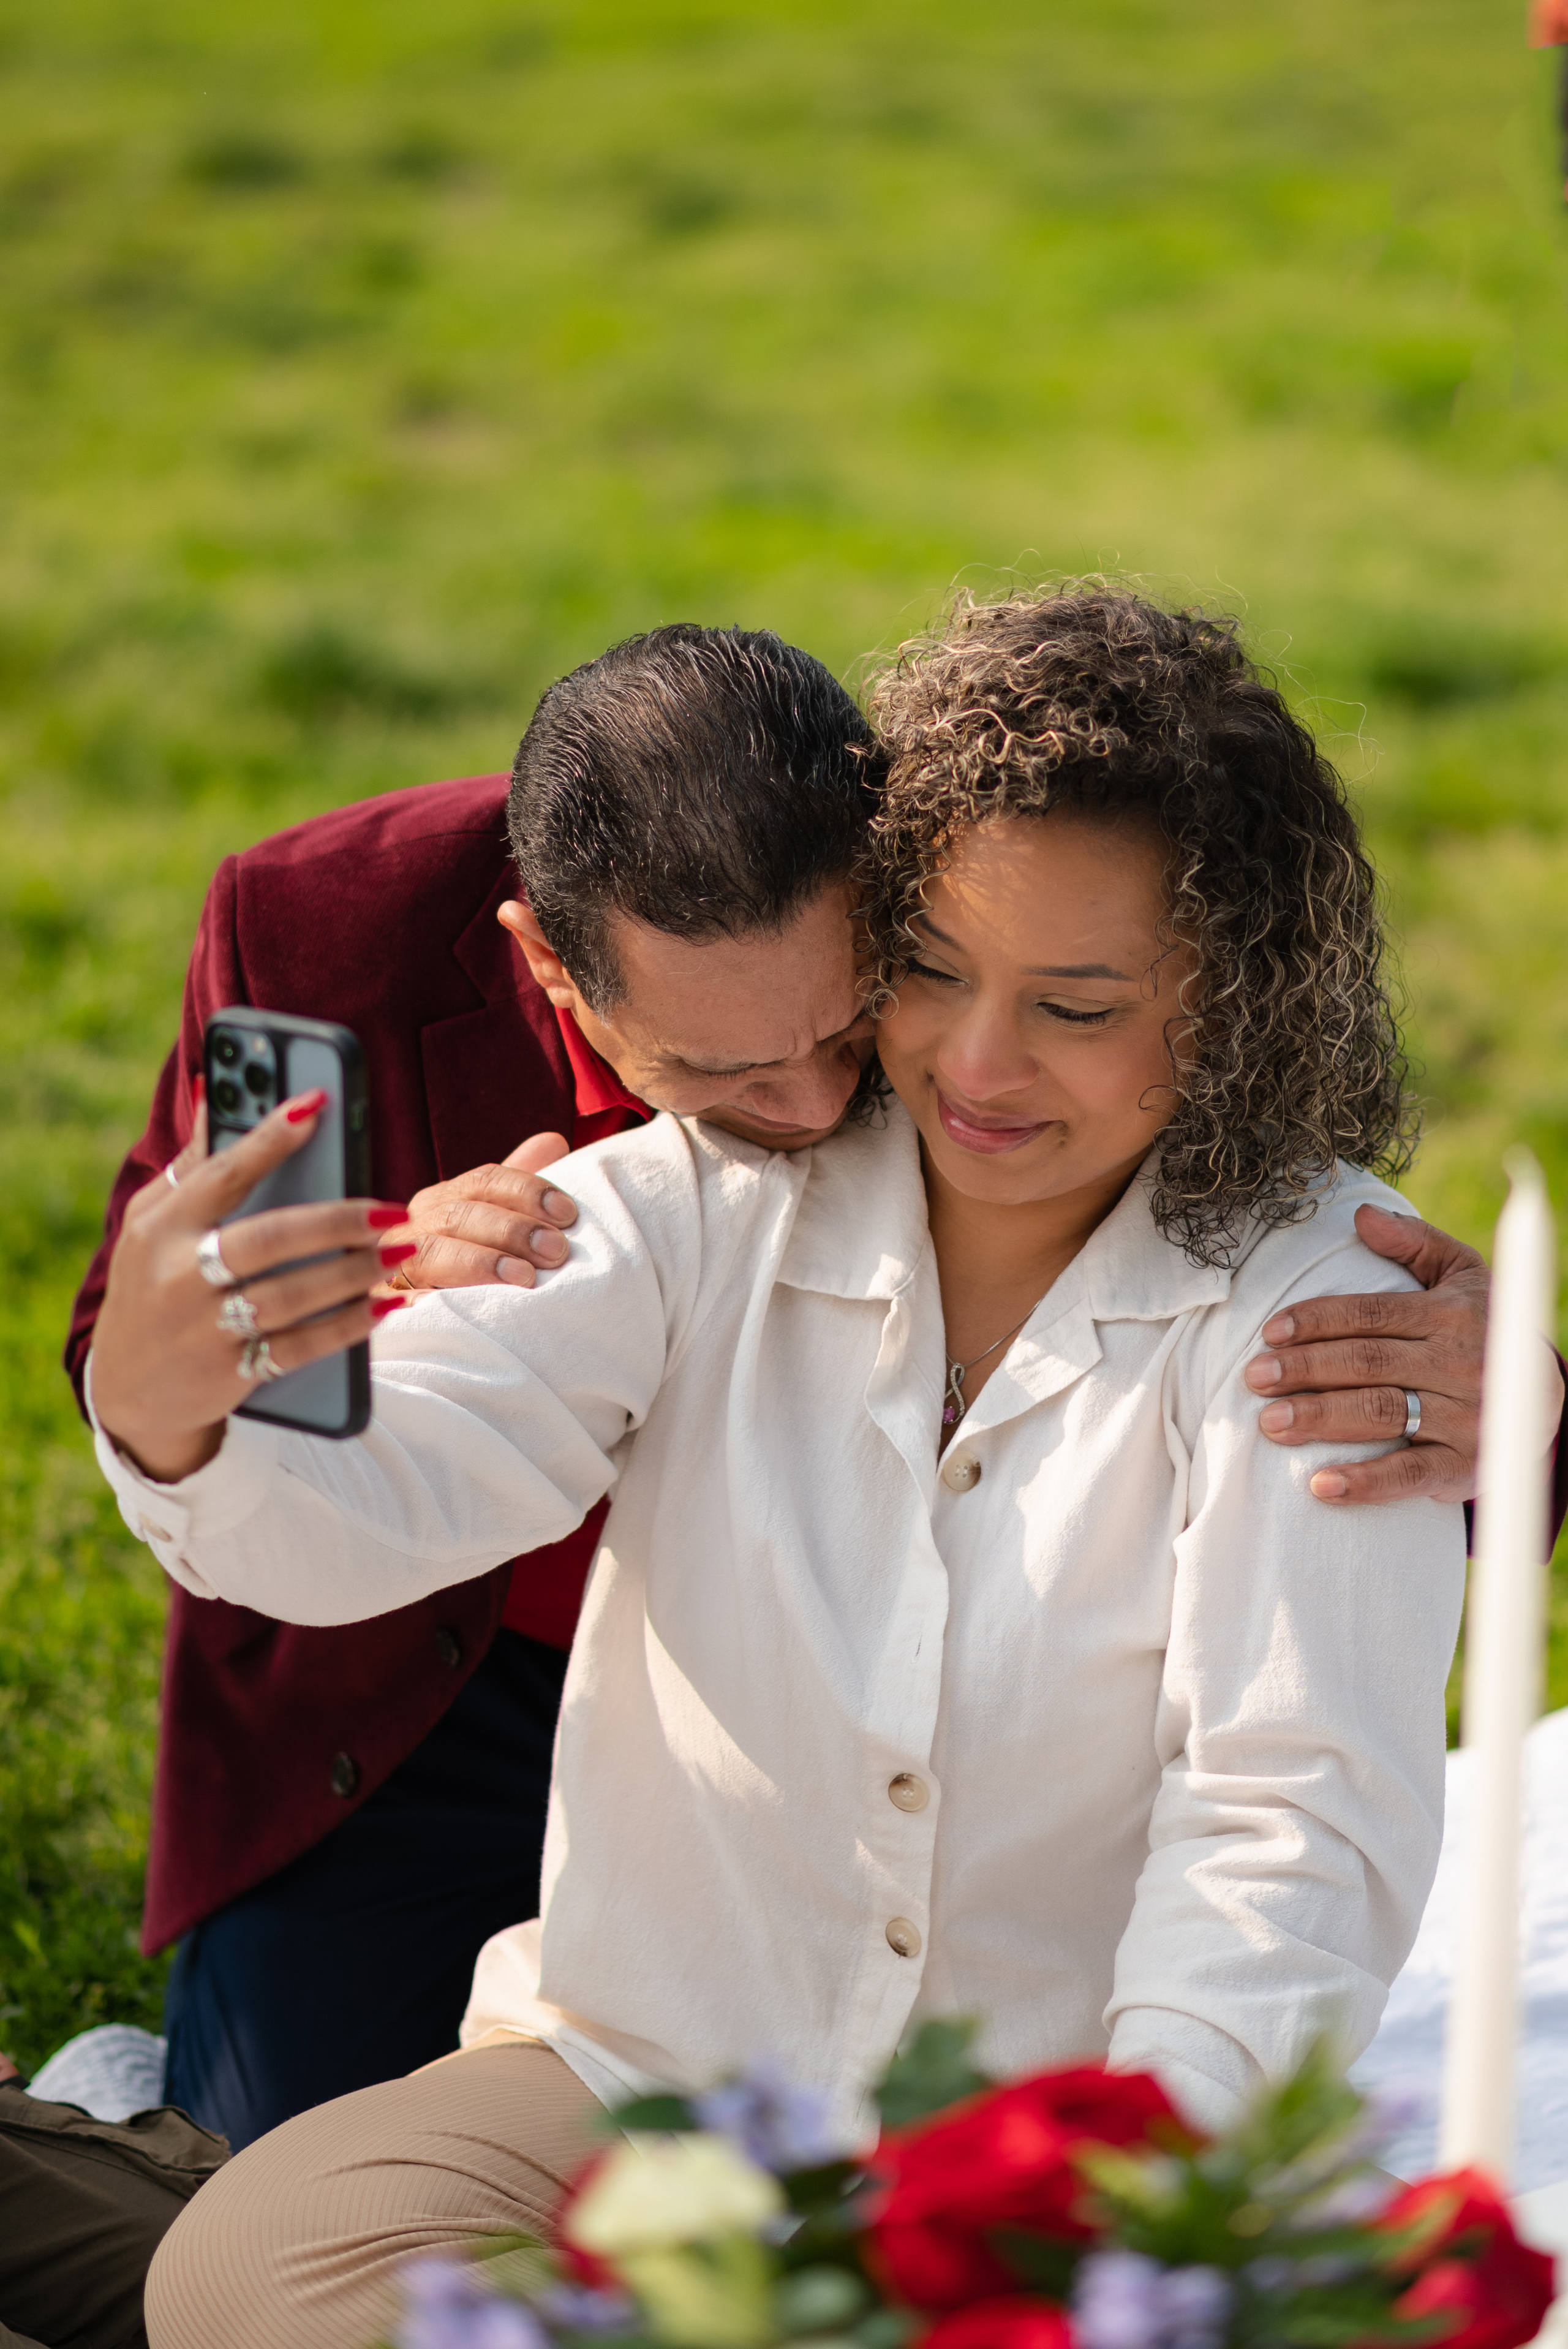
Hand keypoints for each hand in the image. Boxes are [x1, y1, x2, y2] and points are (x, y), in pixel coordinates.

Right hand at [92, 1088, 411, 1484]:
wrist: (126, 1391)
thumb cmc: (152, 1283)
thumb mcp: (152, 1222)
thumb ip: (193, 1165)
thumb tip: (216, 1092)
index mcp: (160, 1227)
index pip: (222, 1174)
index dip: (269, 1137)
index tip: (317, 1105)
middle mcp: (177, 1276)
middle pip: (267, 1239)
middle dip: (335, 1222)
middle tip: (392, 1210)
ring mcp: (202, 1329)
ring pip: (288, 1296)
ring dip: (352, 1273)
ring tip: (400, 1251)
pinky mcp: (228, 1374)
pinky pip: (297, 1349)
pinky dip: (344, 1327)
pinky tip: (383, 1307)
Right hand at [383, 1133, 576, 1291]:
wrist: (418, 1319)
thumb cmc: (468, 1268)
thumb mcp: (496, 1224)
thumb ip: (520, 1188)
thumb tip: (552, 1142)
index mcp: (442, 1200)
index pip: (484, 1181)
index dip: (527, 1191)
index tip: (567, 1212)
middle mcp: (415, 1227)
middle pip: (461, 1214)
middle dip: (513, 1229)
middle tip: (556, 1250)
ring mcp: (393, 1265)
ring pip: (432, 1252)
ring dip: (481, 1262)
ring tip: (523, 1277)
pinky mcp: (385, 1305)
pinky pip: (395, 1299)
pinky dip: (416, 1301)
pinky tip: (441, 1304)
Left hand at [1243, 1203, 1554, 1506]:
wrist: (1542, 1398)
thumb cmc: (1481, 1327)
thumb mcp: (1462, 1276)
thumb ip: (1415, 1243)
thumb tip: (1362, 1215)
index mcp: (1451, 1313)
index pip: (1371, 1314)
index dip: (1317, 1321)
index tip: (1269, 1333)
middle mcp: (1460, 1362)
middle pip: (1368, 1363)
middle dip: (1305, 1369)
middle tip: (1253, 1377)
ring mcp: (1466, 1416)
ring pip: (1382, 1413)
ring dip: (1321, 1418)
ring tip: (1269, 1423)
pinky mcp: (1465, 1466)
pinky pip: (1411, 1475)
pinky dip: (1365, 1483)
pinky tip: (1320, 1486)